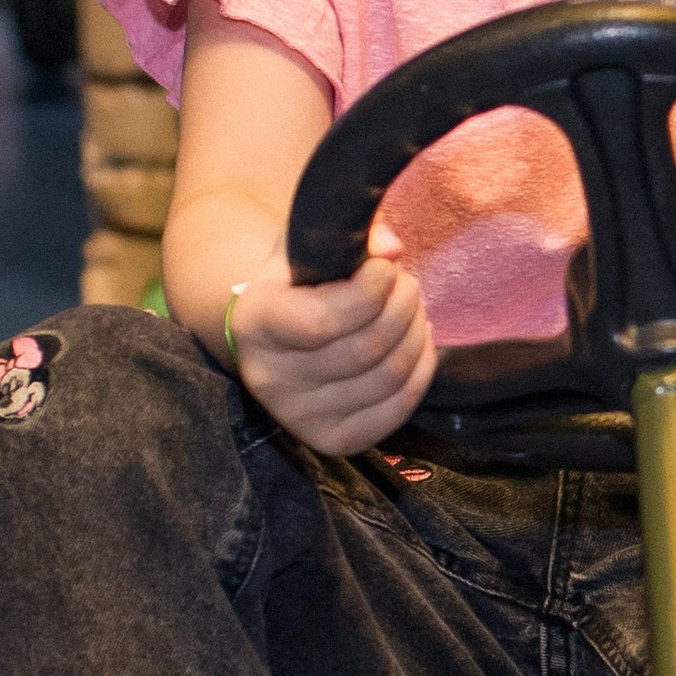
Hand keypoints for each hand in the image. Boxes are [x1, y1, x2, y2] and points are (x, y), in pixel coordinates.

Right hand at [222, 217, 434, 449]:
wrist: (276, 339)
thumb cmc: (297, 284)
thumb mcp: (308, 248)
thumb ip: (345, 234)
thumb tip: (390, 248)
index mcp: (255, 325)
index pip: (321, 322)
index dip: (368, 293)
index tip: (386, 268)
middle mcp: (269, 379)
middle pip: (364, 349)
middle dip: (402, 306)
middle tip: (407, 285)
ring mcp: (300, 418)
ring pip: (387, 376)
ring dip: (414, 333)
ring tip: (411, 309)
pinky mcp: (333, 441)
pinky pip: (398, 407)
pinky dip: (421, 369)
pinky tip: (415, 342)